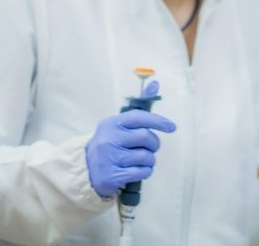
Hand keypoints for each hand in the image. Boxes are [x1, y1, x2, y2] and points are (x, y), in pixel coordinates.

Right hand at [85, 81, 175, 197]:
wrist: (86, 169)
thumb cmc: (110, 143)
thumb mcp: (119, 125)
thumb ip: (139, 108)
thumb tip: (155, 83)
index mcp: (112, 124)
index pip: (138, 117)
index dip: (157, 121)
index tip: (172, 127)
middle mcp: (109, 139)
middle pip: (145, 137)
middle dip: (154, 143)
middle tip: (150, 147)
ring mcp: (110, 158)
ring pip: (146, 157)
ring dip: (150, 160)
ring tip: (141, 160)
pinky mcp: (112, 176)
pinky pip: (142, 172)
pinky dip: (145, 171)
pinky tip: (137, 170)